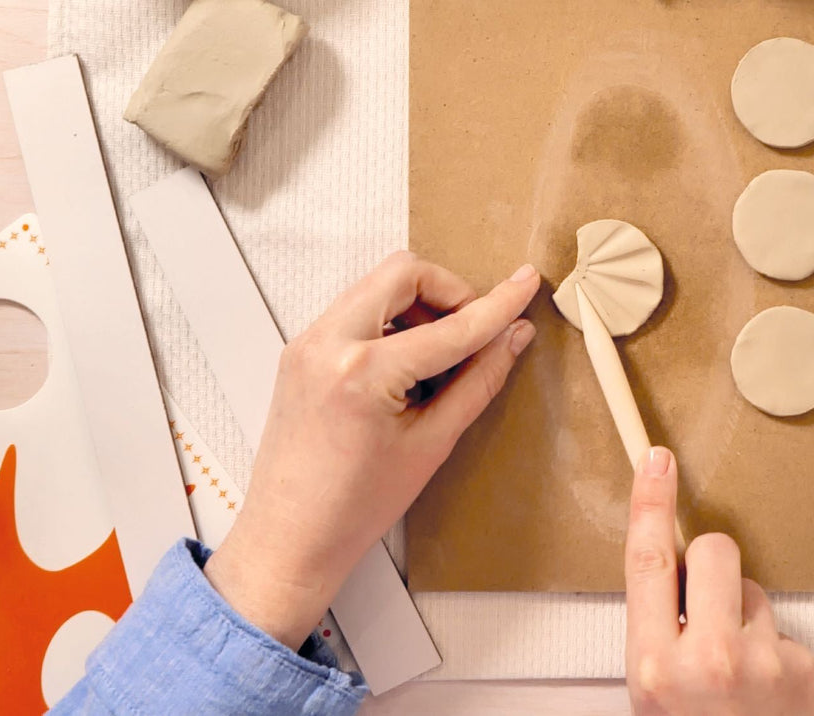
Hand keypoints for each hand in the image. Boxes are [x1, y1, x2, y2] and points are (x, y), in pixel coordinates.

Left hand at [204, 251, 540, 648]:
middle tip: (473, 332)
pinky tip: (406, 368)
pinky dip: (391, 322)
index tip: (526, 283)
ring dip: (419, 306)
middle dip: (449, 292)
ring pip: (379, 285)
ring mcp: (308, 342)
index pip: (449, 326)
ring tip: (437, 361)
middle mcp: (328, 342)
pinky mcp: (301, 349)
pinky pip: (356, 309)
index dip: (497, 305)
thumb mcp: (432, 444)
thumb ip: (479, 381)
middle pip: (405, 273)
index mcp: (362, 372)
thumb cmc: (355, 507)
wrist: (288, 540)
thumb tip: (514, 336)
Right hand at [625, 447, 813, 715]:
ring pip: (754, 592)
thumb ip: (658, 632)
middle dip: (712, 567)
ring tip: (744, 680)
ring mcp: (764, 664)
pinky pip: (787, 634)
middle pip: (714, 552)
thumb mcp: (653, 694)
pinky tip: (772, 698)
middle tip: (710, 609)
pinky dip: (780, 658)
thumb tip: (675, 575)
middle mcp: (708, 658)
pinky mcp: (806, 672)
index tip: (656, 462)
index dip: (650, 501)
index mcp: (654, 662)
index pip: (647, 559)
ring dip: (748, 622)